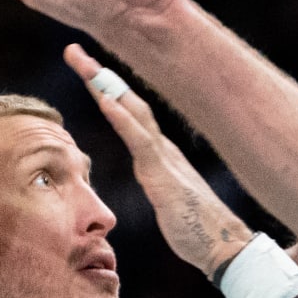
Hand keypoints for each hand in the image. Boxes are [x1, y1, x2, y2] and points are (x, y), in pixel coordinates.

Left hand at [64, 44, 250, 276]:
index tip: (85, 69)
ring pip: (132, 111)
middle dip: (100, 75)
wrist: (224, 246)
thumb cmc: (197, 229)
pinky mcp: (164, 175)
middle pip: (127, 101)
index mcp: (161, 152)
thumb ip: (159, 181)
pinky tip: (104, 101)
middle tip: (74, 51)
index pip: (130, 112)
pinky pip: (139, 141)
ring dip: (105, 86)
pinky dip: (121, 118)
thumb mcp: (169, 198)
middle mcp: (163, 147)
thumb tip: (153, 177)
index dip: (107, 89)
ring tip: (83, 63)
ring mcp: (164, 158)